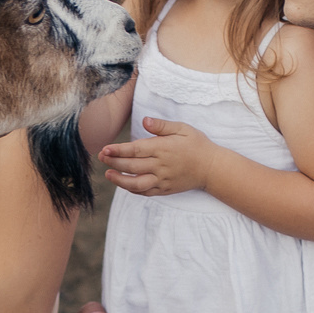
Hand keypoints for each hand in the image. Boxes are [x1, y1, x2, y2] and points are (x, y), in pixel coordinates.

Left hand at [100, 118, 218, 196]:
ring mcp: (162, 180)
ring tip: (108, 174)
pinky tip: (124, 184)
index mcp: (163, 148)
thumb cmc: (197, 144)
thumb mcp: (183, 129)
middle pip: (131, 166)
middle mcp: (161, 165)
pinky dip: (132, 189)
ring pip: (136, 183)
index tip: (105, 149)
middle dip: (113, 162)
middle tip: (101, 157)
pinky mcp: (165, 190)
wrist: (212, 168)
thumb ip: (162, 126)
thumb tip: (144, 120)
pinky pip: (145, 192)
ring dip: (120, 180)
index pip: (135, 150)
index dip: (118, 150)